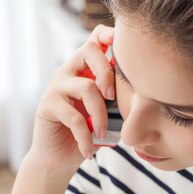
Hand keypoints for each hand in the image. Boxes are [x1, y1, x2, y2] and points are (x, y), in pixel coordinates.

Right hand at [29, 25, 115, 171]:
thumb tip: (146, 99)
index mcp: (85, 68)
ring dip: (101, 114)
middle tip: (114, 98)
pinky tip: (89, 150)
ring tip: (103, 134)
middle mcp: (68, 71)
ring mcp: (56, 87)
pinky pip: (74, 117)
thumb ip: (119, 101)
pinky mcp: (46, 106)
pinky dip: (86, 136)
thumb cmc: (87, 134)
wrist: (58, 159)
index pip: (95, 39)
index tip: (124, 44)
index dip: (108, 34)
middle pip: (89, 51)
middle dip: (108, 73)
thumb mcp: (107, 115)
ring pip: (86, 86)